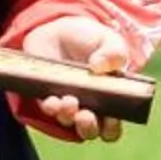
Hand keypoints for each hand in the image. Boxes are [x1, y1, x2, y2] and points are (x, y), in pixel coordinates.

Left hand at [20, 14, 135, 143]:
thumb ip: (114, 52)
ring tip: (69, 100)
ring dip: (68, 116)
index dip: (112, 128)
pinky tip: (52, 99)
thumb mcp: (108, 40)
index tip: (111, 119)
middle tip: (86, 115)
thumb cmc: (90, 39)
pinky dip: (51, 107)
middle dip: (88, 127)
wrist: (59, 28)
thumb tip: (99, 66)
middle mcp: (88, 107)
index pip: (112, 127)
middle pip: (89, 131)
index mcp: (110, 100)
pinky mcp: (46, 95)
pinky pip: (48, 109)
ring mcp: (66, 103)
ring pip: (68, 122)